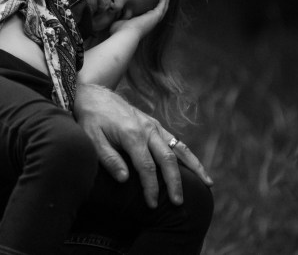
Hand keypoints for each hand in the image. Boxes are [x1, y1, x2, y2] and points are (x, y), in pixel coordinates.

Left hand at [73, 84, 212, 207]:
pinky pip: (175, 140)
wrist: (92, 93)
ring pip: (178, 148)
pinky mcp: (153, 124)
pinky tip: (194, 166)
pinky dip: (187, 154)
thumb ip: (108, 158)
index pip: (146, 167)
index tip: (152, 204)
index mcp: (132, 134)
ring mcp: (153, 125)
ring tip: (207, 183)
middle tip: (178, 203)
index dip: (151, 187)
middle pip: (167, 159)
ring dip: (193, 166)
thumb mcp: (91, 137)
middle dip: (175, 183)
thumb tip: (125, 179)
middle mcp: (147, 129)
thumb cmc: (90, 117)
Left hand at [109, 0, 169, 37]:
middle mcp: (149, 24)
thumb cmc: (120, 32)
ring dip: (165, 4)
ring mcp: (153, 21)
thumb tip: (116, 16)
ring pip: (162, 11)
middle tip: (165, 0)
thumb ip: (120, 20)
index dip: (151, 14)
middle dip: (162, 8)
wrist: (126, 35)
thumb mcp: (119, 23)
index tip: (152, 9)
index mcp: (141, 26)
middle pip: (158, 15)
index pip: (147, 19)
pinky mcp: (155, 16)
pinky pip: (161, 8)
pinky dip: (164, 2)